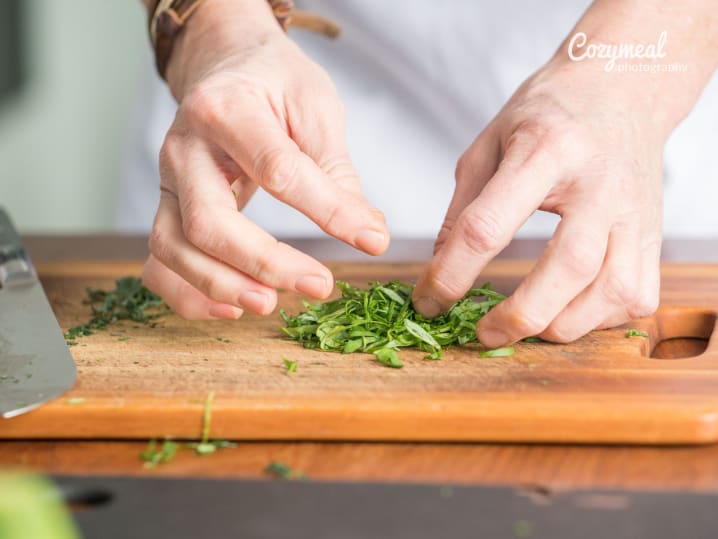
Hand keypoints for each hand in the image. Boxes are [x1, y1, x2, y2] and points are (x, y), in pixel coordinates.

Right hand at [142, 0, 388, 318]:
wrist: (224, 64)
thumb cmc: (273, 83)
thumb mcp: (315, 107)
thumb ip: (335, 172)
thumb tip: (369, 234)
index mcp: (228, 109)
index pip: (277, 171)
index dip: (327, 211)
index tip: (371, 240)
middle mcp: (185, 147)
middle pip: (208, 222)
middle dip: (263, 263)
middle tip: (318, 286)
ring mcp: (167, 180)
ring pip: (173, 247)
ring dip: (219, 286)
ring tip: (271, 304)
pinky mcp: (165, 206)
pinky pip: (159, 262)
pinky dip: (187, 294)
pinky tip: (231, 308)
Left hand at [412, 59, 664, 345]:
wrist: (621, 88)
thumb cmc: (548, 114)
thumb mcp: (488, 144)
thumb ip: (463, 208)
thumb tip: (440, 268)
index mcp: (545, 151)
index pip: (489, 225)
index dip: (451, 273)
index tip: (428, 300)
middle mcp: (599, 183)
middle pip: (569, 266)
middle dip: (520, 315)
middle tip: (482, 334)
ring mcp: (635, 211)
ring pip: (613, 290)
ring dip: (562, 325)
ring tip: (525, 326)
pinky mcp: (653, 234)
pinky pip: (637, 296)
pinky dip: (599, 319)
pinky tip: (569, 310)